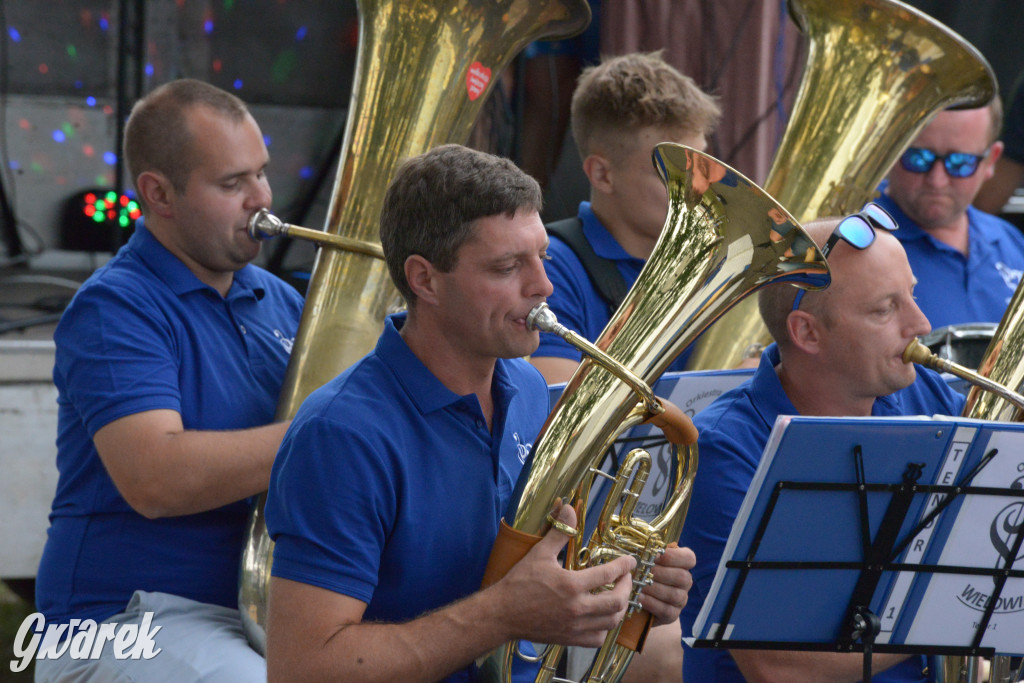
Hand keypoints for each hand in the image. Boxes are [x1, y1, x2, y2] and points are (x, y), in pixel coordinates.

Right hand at [496, 504, 636, 646]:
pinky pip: (597, 639)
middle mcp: (577, 608)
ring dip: (619, 608)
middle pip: (617, 601)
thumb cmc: (519, 582)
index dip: (624, 566)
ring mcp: (575, 627)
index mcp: (571, 585)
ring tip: (617, 596)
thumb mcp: (539, 553)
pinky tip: (602, 617)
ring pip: (611, 622)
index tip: (630, 561)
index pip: (608, 574)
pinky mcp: (569, 639)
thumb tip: (569, 508)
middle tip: (625, 578)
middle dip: (627, 587)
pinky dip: (605, 628)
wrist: (502, 614)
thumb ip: (558, 532)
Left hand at [639, 544, 694, 625]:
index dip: (674, 556)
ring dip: (654, 589)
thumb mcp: (644, 560)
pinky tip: (640, 597)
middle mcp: (685, 582)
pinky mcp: (673, 614)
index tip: (656, 555)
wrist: (637, 599)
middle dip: (661, 573)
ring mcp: (681, 599)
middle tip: (644, 571)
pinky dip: (651, 603)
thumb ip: (647, 554)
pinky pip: (666, 610)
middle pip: (682, 576)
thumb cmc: (642, 573)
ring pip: (674, 594)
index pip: (689, 558)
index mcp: (682, 564)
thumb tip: (640, 550)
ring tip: (639, 585)